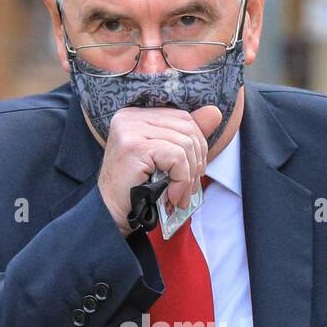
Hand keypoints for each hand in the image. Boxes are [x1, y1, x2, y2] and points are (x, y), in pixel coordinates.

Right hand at [97, 105, 221, 234]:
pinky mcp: (134, 146)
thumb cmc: (137, 189)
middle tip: (190, 188)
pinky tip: (173, 196)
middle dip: (197, 161)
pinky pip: (176, 157)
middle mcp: (131, 116)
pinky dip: (182, 179)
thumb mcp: (166, 160)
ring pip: (184, 144)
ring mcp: (131, 129)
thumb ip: (187, 136)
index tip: (194, 172)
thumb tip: (215, 112)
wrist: (111, 214)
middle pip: (186, 128)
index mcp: (138, 115)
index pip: (183, 118)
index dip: (197, 145)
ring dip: (189, 176)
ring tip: (181, 196)